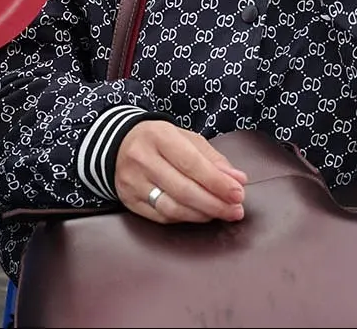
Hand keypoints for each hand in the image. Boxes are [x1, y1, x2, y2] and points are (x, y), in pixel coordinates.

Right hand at [114, 120, 247, 223]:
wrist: (118, 143)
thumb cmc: (159, 140)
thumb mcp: (186, 138)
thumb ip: (213, 159)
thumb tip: (238, 180)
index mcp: (159, 136)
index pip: (192, 164)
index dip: (217, 182)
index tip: (238, 194)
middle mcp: (142, 159)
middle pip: (183, 190)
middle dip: (215, 204)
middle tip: (236, 210)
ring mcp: (133, 182)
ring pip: (173, 208)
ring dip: (203, 215)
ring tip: (222, 213)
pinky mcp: (129, 200)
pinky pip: (162, 217)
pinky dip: (186, 218)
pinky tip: (200, 214)